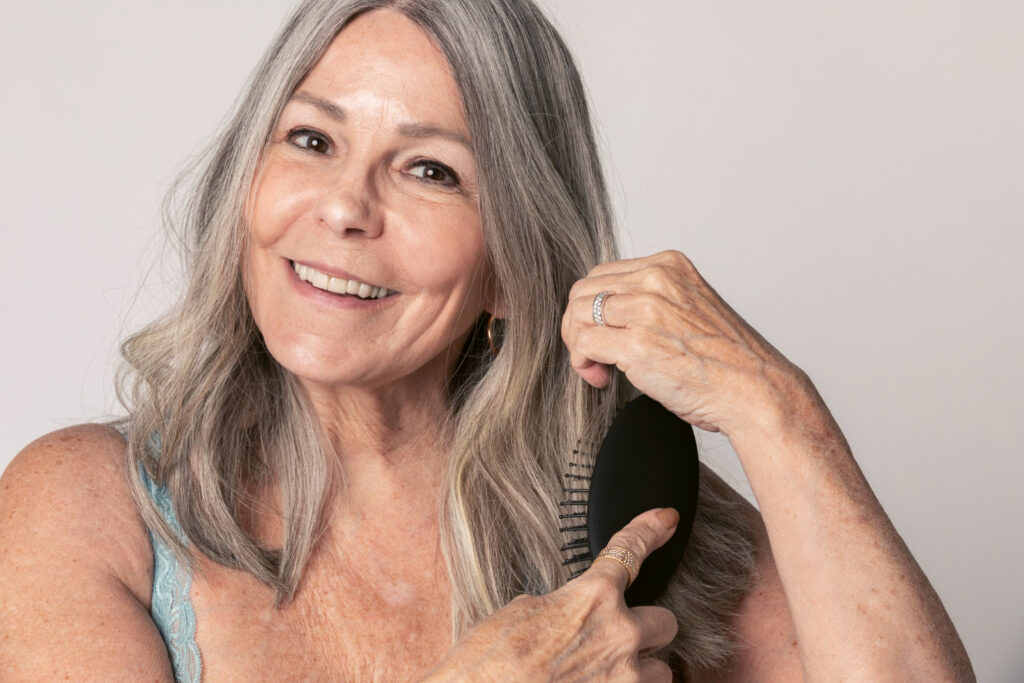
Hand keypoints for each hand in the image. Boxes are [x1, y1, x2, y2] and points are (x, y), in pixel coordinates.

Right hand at [421, 508, 681, 681]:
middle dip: (645, 630)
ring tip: (604, 676)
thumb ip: (560, 606)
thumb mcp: (518, 613)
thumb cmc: (486, 663)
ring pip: (662, 671)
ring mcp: (625, 680)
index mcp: (591, 598)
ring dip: (639, 672)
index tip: (667, 518)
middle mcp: (619, 635)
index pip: (629, 550)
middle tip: (617, 640)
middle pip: (666, 622)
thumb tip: (569, 615)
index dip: (650, 529)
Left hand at [560, 249, 805, 436]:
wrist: (756, 390)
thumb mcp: (688, 309)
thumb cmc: (726, 362)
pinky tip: (601, 377)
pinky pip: (584, 344)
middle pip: (583, 291)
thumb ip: (651, 301)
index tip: (603, 334)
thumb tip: (605, 315)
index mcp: (668, 266)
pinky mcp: (637, 343)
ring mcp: (646, 309)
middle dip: (577, 325)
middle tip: (593, 354)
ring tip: (599, 368)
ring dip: (578, 345)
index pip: (603, 275)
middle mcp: (656, 280)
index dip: (593, 308)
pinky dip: (583, 363)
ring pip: (577, 315)